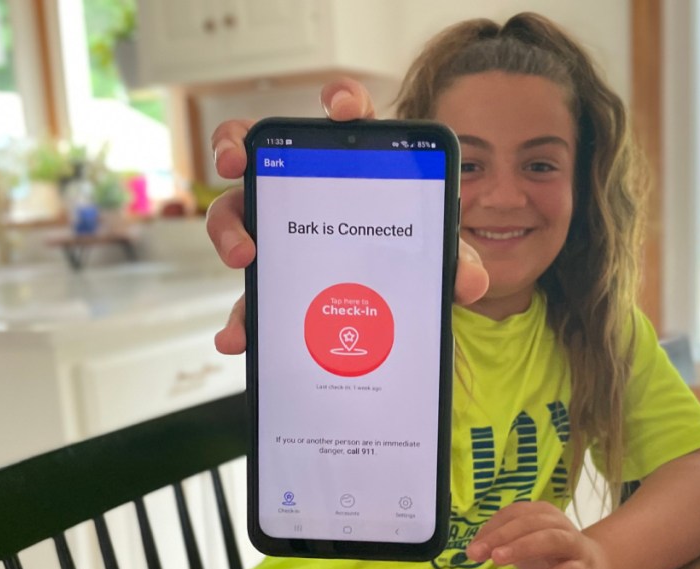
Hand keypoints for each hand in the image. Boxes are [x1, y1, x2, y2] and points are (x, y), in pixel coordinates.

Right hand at [206, 78, 488, 353]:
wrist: (396, 300)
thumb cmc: (411, 252)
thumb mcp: (434, 255)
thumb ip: (454, 261)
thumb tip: (470, 282)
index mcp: (357, 162)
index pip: (348, 115)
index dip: (342, 100)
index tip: (342, 109)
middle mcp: (309, 186)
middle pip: (264, 150)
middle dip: (240, 144)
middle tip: (239, 162)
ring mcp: (283, 227)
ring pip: (236, 210)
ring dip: (228, 228)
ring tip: (244, 255)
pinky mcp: (275, 273)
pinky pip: (250, 288)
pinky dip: (240, 315)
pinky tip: (239, 338)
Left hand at [465, 501, 613, 568]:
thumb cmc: (553, 556)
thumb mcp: (526, 546)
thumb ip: (503, 544)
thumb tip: (473, 549)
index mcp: (543, 512)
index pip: (514, 513)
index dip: (491, 528)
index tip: (473, 548)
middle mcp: (560, 523)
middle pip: (530, 523)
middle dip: (501, 536)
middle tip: (478, 553)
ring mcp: (574, 545)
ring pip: (549, 539)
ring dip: (521, 547)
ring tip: (496, 560)